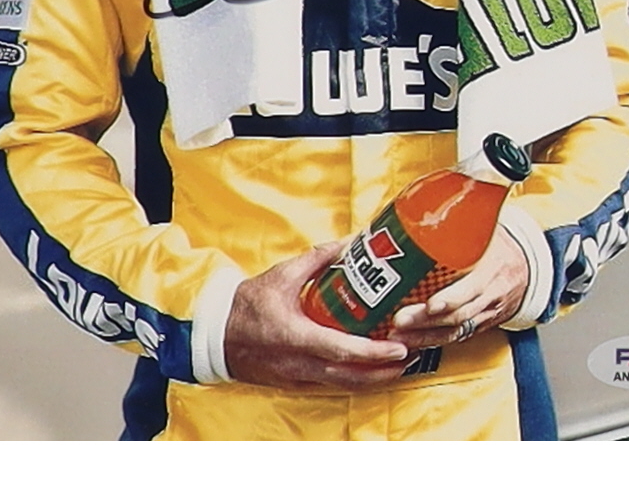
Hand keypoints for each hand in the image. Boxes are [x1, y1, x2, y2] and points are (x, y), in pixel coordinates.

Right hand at [224, 241, 410, 388]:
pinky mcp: (296, 382)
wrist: (217, 334)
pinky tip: (371, 371)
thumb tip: (349, 242)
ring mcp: (298, 377)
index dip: (373, 353)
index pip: (342, 350)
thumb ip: (317, 259)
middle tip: (411, 355)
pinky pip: (332, 385)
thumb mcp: (282, 275)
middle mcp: (300, 363)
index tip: (399, 347)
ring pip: (344, 386)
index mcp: (297, 337)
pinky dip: (355, 381)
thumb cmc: (249, 304)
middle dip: (384, 370)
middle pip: (351, 377)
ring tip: (400, 365)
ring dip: (374, 379)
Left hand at [385, 226, 528, 348]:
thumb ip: (462, 220)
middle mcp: (489, 297)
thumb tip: (428, 198)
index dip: (451, 299)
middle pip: (457, 315)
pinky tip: (409, 342)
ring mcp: (483, 314)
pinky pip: (454, 338)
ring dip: (423, 337)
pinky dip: (431, 342)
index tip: (430, 304)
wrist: (528, 269)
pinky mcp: (476, 325)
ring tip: (397, 335)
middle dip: (426, 322)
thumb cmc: (501, 245)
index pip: (472, 289)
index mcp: (493, 270)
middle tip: (399, 320)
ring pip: (453, 332)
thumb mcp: (488, 230)